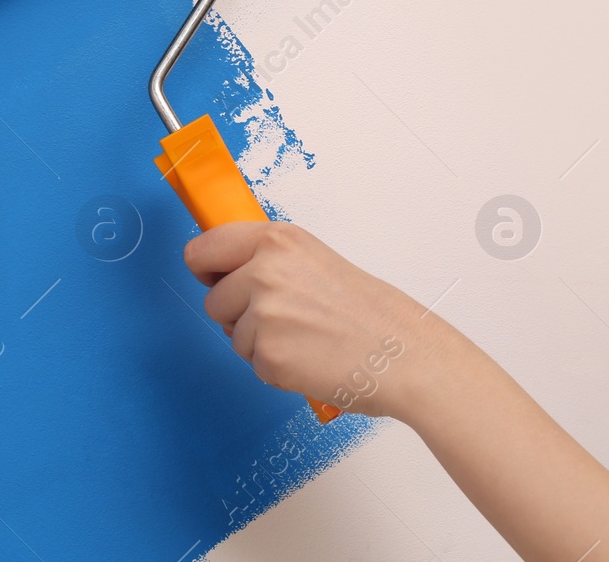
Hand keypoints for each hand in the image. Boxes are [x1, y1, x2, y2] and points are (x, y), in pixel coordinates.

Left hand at [182, 220, 437, 417]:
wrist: (406, 356)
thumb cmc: (370, 314)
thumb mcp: (314, 260)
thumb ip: (268, 259)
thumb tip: (224, 270)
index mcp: (276, 240)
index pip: (203, 249)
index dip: (206, 270)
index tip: (214, 279)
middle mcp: (264, 271)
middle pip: (213, 299)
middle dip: (237, 314)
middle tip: (284, 320)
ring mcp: (263, 314)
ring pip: (232, 335)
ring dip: (259, 343)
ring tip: (306, 339)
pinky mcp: (268, 355)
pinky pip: (252, 364)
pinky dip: (275, 368)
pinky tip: (310, 359)